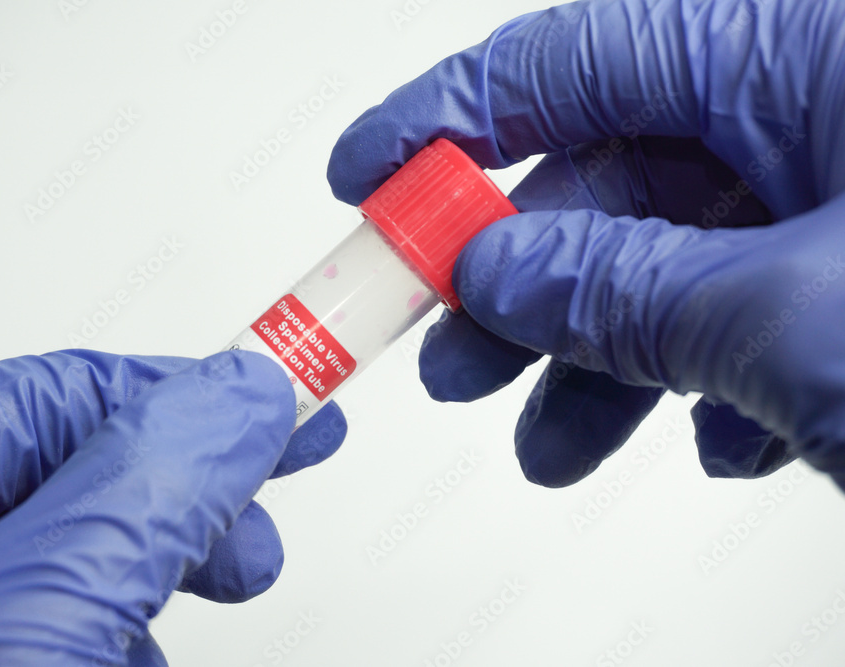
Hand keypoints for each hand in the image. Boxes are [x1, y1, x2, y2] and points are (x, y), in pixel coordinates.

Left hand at [0, 350, 345, 664]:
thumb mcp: (35, 616)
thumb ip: (135, 497)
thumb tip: (236, 395)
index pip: (61, 395)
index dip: (188, 387)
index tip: (286, 387)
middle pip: (83, 470)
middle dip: (196, 476)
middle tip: (281, 477)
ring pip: (86, 551)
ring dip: (175, 555)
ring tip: (235, 576)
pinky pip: (66, 619)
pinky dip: (132, 624)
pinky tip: (152, 649)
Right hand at [327, 0, 844, 488]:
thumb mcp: (788, 318)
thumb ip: (625, 291)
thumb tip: (495, 279)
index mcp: (802, 56)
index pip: (567, 62)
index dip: (444, 119)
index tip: (362, 179)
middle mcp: (821, 109)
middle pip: (612, 179)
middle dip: (522, 286)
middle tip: (453, 360)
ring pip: (678, 263)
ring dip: (605, 361)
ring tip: (552, 447)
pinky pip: (753, 310)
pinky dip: (711, 379)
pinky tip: (719, 440)